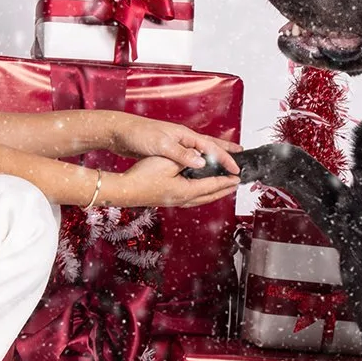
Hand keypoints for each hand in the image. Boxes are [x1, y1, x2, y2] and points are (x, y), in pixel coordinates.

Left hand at [107, 113, 240, 178]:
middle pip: (210, 144)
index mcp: (185, 135)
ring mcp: (177, 144)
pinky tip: (200, 167)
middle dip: (226, 150)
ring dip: (215, 155)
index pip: (211, 147)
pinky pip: (192, 157)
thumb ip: (181, 154)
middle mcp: (184, 138)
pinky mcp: (170, 150)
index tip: (237, 169)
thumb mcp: (161, 145)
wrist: (121, 132)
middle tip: (242, 154)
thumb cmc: (139, 135)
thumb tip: (201, 163)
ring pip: (202, 151)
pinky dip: (201, 161)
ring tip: (225, 160)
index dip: (225, 158)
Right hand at [107, 155, 239, 210]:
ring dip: (213, 194)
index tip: (237, 177)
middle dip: (224, 190)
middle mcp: (183, 199)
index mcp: (186, 191)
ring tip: (222, 189)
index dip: (226, 180)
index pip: (212, 185)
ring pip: (201, 199)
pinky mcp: (168, 200)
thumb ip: (186, 159)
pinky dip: (201, 195)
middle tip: (235, 184)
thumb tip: (203, 158)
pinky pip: (192, 199)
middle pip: (209, 196)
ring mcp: (175, 202)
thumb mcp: (166, 162)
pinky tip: (199, 191)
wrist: (123, 190)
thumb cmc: (142, 175)